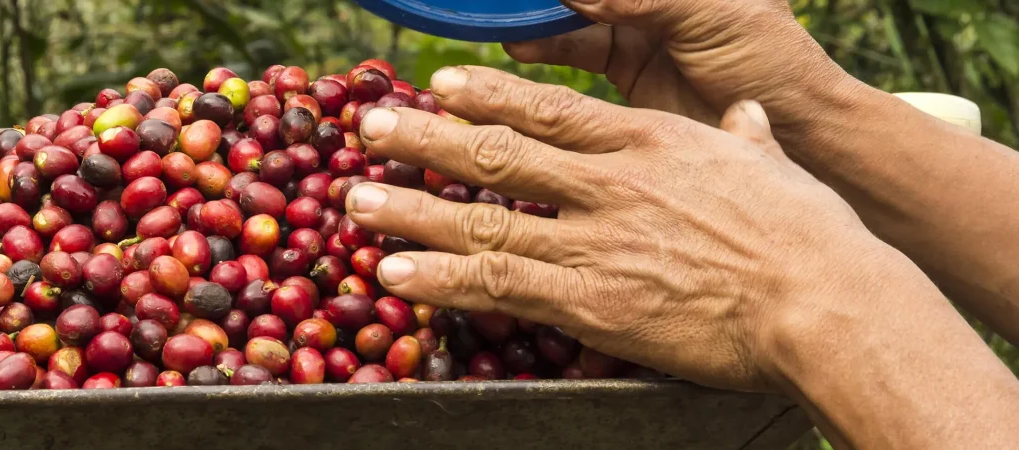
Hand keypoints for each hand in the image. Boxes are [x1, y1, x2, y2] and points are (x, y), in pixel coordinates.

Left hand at [346, 66, 929, 391]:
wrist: (827, 302)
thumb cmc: (812, 237)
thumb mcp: (774, 169)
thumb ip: (744, 141)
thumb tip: (744, 120)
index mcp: (649, 144)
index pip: (550, 110)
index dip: (486, 93)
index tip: (439, 82)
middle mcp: (610, 184)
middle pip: (497, 154)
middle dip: (425, 139)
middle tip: (370, 130)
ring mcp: (594, 242)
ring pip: (482, 217)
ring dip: (412, 207)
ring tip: (355, 202)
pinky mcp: (590, 302)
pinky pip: (498, 285)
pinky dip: (441, 277)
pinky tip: (396, 272)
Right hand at [503, 0, 851, 130]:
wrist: (799, 139)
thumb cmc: (772, 63)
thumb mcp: (711, 14)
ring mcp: (641, 28)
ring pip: (571, 12)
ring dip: (533, 14)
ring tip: (495, 18)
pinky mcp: (628, 69)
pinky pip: (574, 50)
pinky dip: (542, 47)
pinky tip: (515, 44)